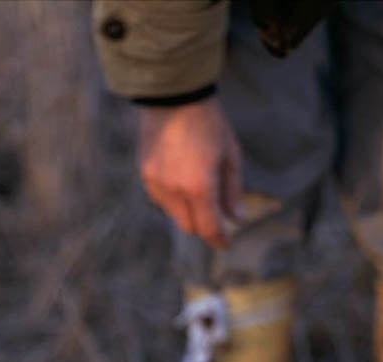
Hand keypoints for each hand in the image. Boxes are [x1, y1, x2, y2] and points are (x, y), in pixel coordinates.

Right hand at [137, 97, 242, 248]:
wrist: (173, 96)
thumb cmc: (208, 122)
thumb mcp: (230, 154)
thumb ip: (232, 190)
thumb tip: (236, 218)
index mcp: (199, 187)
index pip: (209, 227)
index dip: (219, 240)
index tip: (225, 244)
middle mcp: (175, 191)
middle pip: (189, 226)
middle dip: (203, 225)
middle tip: (215, 214)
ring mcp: (156, 185)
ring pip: (174, 214)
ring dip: (187, 210)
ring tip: (197, 186)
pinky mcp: (145, 176)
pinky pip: (161, 199)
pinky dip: (173, 197)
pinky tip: (180, 175)